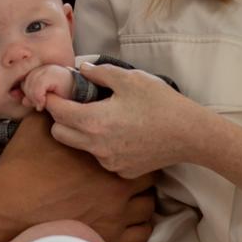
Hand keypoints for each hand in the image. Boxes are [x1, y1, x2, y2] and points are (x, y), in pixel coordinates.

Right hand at [0, 112, 154, 241]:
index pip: (134, 145)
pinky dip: (138, 225)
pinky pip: (142, 232)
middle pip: (148, 176)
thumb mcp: (36, 127)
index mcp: (102, 156)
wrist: (10, 205)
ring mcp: (116, 213)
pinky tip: (127, 217)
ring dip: (141, 199)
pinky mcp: (111, 237)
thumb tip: (58, 94)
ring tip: (129, 195)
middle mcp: (115, 184)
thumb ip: (55, 111)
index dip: (130, 143)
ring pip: (148, 205)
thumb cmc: (23, 167)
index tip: (126, 143)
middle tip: (129, 171)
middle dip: (141, 172)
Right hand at [22, 64, 74, 110]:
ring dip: (28, 93)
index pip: (38, 84)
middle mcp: (45, 68)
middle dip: (31, 97)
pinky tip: (32, 95)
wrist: (70, 84)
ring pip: (25, 81)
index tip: (41, 106)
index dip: (36, 97)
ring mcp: (39, 68)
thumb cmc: (66, 92)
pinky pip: (25, 79)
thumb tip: (24, 101)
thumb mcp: (59, 99)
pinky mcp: (34, 70)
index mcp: (53, 74)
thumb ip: (44, 101)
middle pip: (29, 82)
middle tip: (39, 105)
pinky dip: (26, 88)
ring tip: (37, 100)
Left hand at [46, 63, 199, 177]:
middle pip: (60, 134)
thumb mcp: (129, 78)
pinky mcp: (121, 171)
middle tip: (73, 104)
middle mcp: (96, 147)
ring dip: (81, 132)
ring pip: (80, 147)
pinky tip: (120, 133)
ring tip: (101, 116)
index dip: (51, 99)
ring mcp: (109, 162)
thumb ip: (100, 73)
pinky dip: (102, 145)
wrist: (189, 134)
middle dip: (60, 119)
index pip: (56, 112)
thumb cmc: (160, 103)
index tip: (53, 91)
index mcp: (94, 121)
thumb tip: (82, 69)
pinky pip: (101, 157)